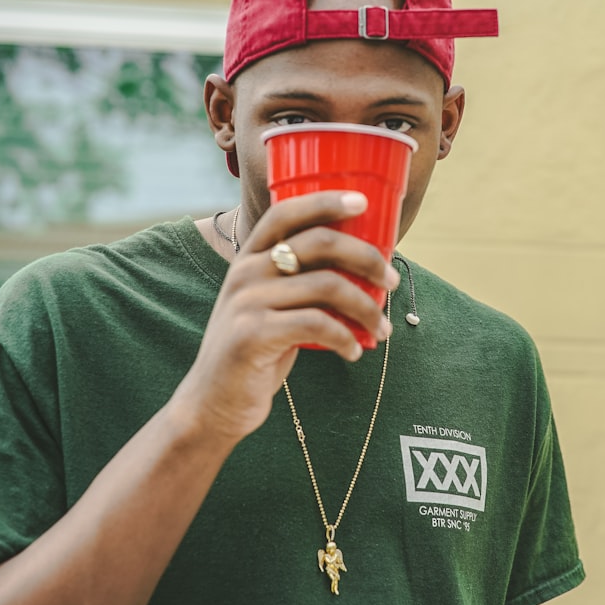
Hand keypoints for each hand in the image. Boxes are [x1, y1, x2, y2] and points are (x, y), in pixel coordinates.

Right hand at [171, 191, 399, 444]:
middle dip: (366, 259)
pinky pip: (317, 324)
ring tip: (381, 330)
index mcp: (249, 258)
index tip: (362, 202)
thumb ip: (300, 281)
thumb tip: (364, 268)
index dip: (325, 201)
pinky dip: (346, 338)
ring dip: (366, 308)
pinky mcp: (253, 335)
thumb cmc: (257, 350)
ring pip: (327, 285)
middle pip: (319, 243)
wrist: (214, 402)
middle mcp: (245, 272)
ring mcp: (246, 302)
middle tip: (391, 281)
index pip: (286, 212)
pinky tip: (354, 352)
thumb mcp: (271, 306)